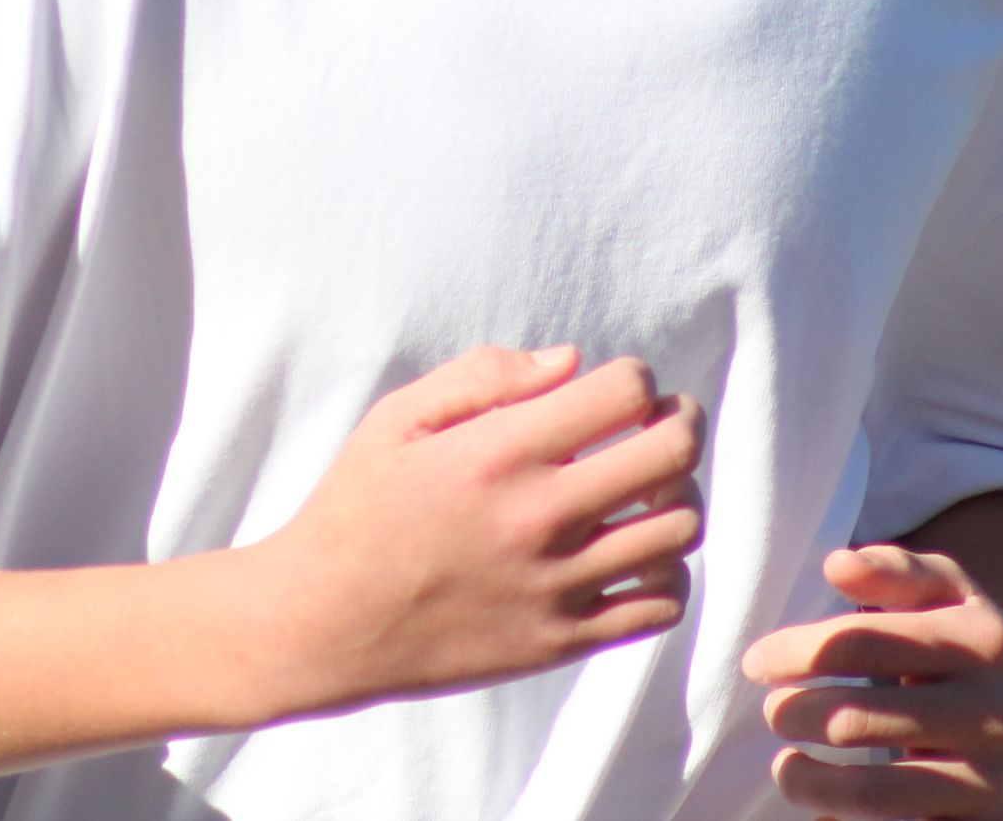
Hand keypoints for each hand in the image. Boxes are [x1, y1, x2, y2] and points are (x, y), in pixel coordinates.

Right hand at [250, 345, 706, 715]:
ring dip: (678, 496)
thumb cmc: (355, 508)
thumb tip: (571, 362)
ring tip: (649, 489)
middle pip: (672, 455)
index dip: (634, 377)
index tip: (615, 387)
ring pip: (679, 530)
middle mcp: (539, 519)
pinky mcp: (561, 641)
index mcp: (500, 454)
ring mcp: (556, 586)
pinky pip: (661, 605)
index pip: (625, 391)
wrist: (321, 624)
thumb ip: (483, 376)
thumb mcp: (396, 419)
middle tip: (664, 420)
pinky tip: (635, 553)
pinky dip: (668, 572)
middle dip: (681, 422)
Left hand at [742, 543, 1002, 819]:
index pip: (863, 642)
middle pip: (860, 719)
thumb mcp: (954, 596)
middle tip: (773, 712)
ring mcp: (995, 782)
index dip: (795, 651)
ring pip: (877, 794)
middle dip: (796, 715)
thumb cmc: (980, 652)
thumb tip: (835, 564)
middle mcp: (995, 713)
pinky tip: (830, 810)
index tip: (754, 662)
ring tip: (786, 769)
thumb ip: (896, 571)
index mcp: (981, 642)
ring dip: (813, 784)